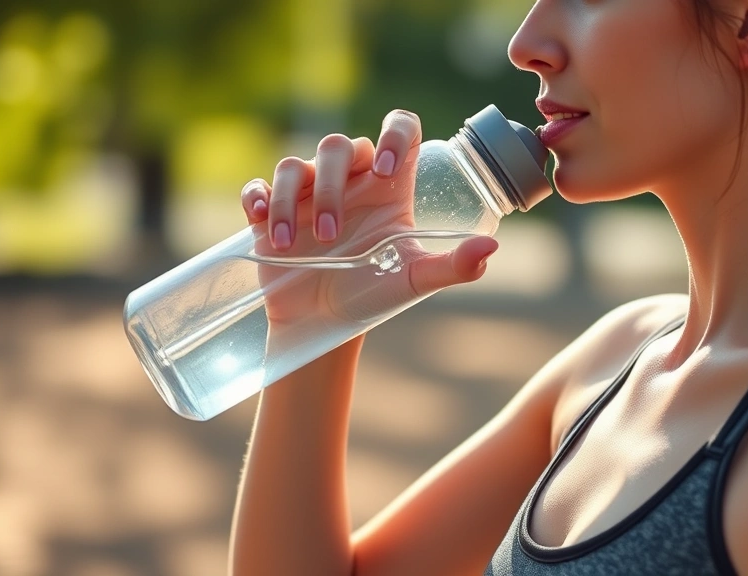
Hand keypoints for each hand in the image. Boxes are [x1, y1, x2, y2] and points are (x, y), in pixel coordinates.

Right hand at [239, 109, 498, 325]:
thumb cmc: (374, 295)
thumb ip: (453, 265)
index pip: (401, 130)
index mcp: (389, 187)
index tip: (385, 171)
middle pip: (340, 146)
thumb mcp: (415, 280)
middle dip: (331, 187)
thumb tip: (491, 248)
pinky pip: (259, 184)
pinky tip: (258, 221)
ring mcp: (309, 194)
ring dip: (288, 200)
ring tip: (288, 242)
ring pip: (295, 164)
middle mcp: (351, 181)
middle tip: (331, 235)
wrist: (324, 325)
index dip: (394, 135)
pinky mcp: (273, 210)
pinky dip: (256, 197)